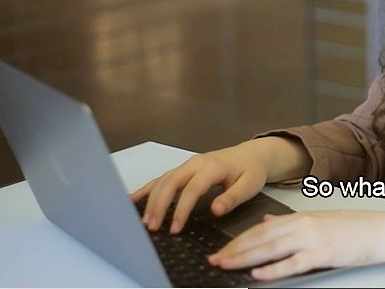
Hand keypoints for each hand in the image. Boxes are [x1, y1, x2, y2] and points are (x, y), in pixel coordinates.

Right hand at [129, 137, 308, 233]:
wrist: (252, 155)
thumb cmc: (251, 171)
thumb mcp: (250, 185)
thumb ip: (232, 198)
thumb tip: (215, 211)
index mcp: (213, 167)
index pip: (193, 189)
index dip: (182, 209)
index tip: (175, 228)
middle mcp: (196, 163)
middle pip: (171, 182)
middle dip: (159, 205)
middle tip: (152, 227)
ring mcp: (187, 165)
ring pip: (163, 180)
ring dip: (151, 200)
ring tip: (144, 222)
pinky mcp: (183, 169)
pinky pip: (162, 177)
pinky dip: (147, 188)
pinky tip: (132, 199)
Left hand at [209, 208, 384, 281]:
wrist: (380, 231)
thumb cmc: (353, 228)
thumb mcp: (319, 219)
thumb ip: (290, 222)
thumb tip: (266, 222)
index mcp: (300, 217)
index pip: (261, 230)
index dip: (238, 241)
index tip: (221, 249)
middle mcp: (302, 225)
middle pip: (260, 239)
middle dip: (234, 250)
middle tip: (213, 260)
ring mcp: (312, 239)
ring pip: (271, 249)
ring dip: (245, 258)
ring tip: (225, 265)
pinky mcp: (323, 254)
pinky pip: (293, 263)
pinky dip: (274, 269)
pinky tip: (258, 274)